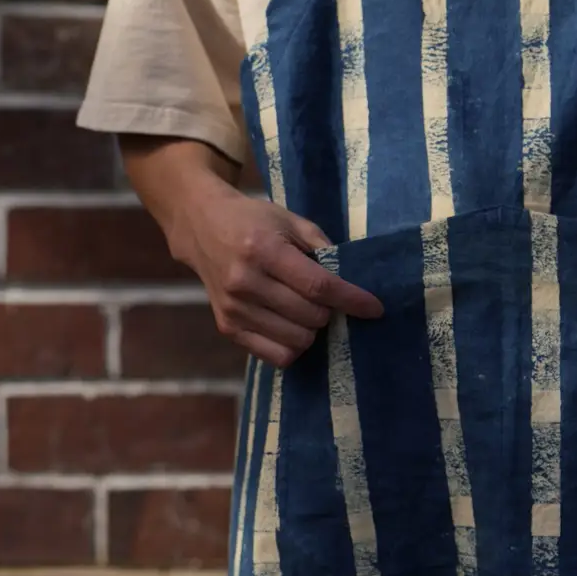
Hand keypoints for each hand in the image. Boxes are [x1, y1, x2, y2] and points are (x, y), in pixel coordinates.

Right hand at [169, 175, 383, 368]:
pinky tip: (291, 325)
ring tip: (307, 310)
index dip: (351, 300)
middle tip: (326, 298)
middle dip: (330, 311)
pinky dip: (293, 346)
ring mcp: (234, 309)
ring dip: (312, 329)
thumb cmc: (252, 220)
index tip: (375, 308)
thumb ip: (321, 245)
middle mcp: (246, 283)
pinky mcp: (227, 327)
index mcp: (264, 250)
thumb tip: (351, 278)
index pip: (318, 286)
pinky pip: (274, 355)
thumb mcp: (289, 220)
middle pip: (310, 316)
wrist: (202, 227)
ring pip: (296, 341)